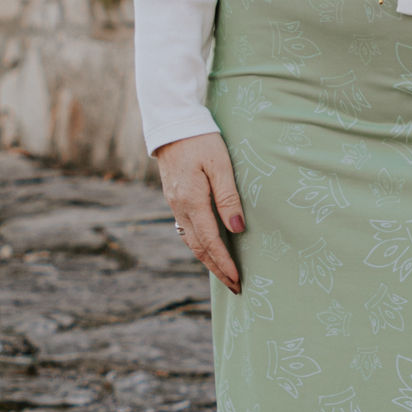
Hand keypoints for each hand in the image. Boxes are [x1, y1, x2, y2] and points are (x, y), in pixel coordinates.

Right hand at [154, 132, 243, 294]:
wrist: (173, 124)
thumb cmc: (202, 141)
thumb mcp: (220, 166)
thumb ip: (229, 198)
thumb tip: (237, 229)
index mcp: (192, 201)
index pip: (211, 241)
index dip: (224, 263)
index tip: (238, 279)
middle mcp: (180, 207)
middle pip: (199, 248)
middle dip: (217, 269)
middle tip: (235, 287)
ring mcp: (174, 204)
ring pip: (191, 241)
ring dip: (208, 261)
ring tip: (224, 275)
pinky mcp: (175, 199)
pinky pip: (187, 230)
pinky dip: (199, 246)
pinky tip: (210, 251)